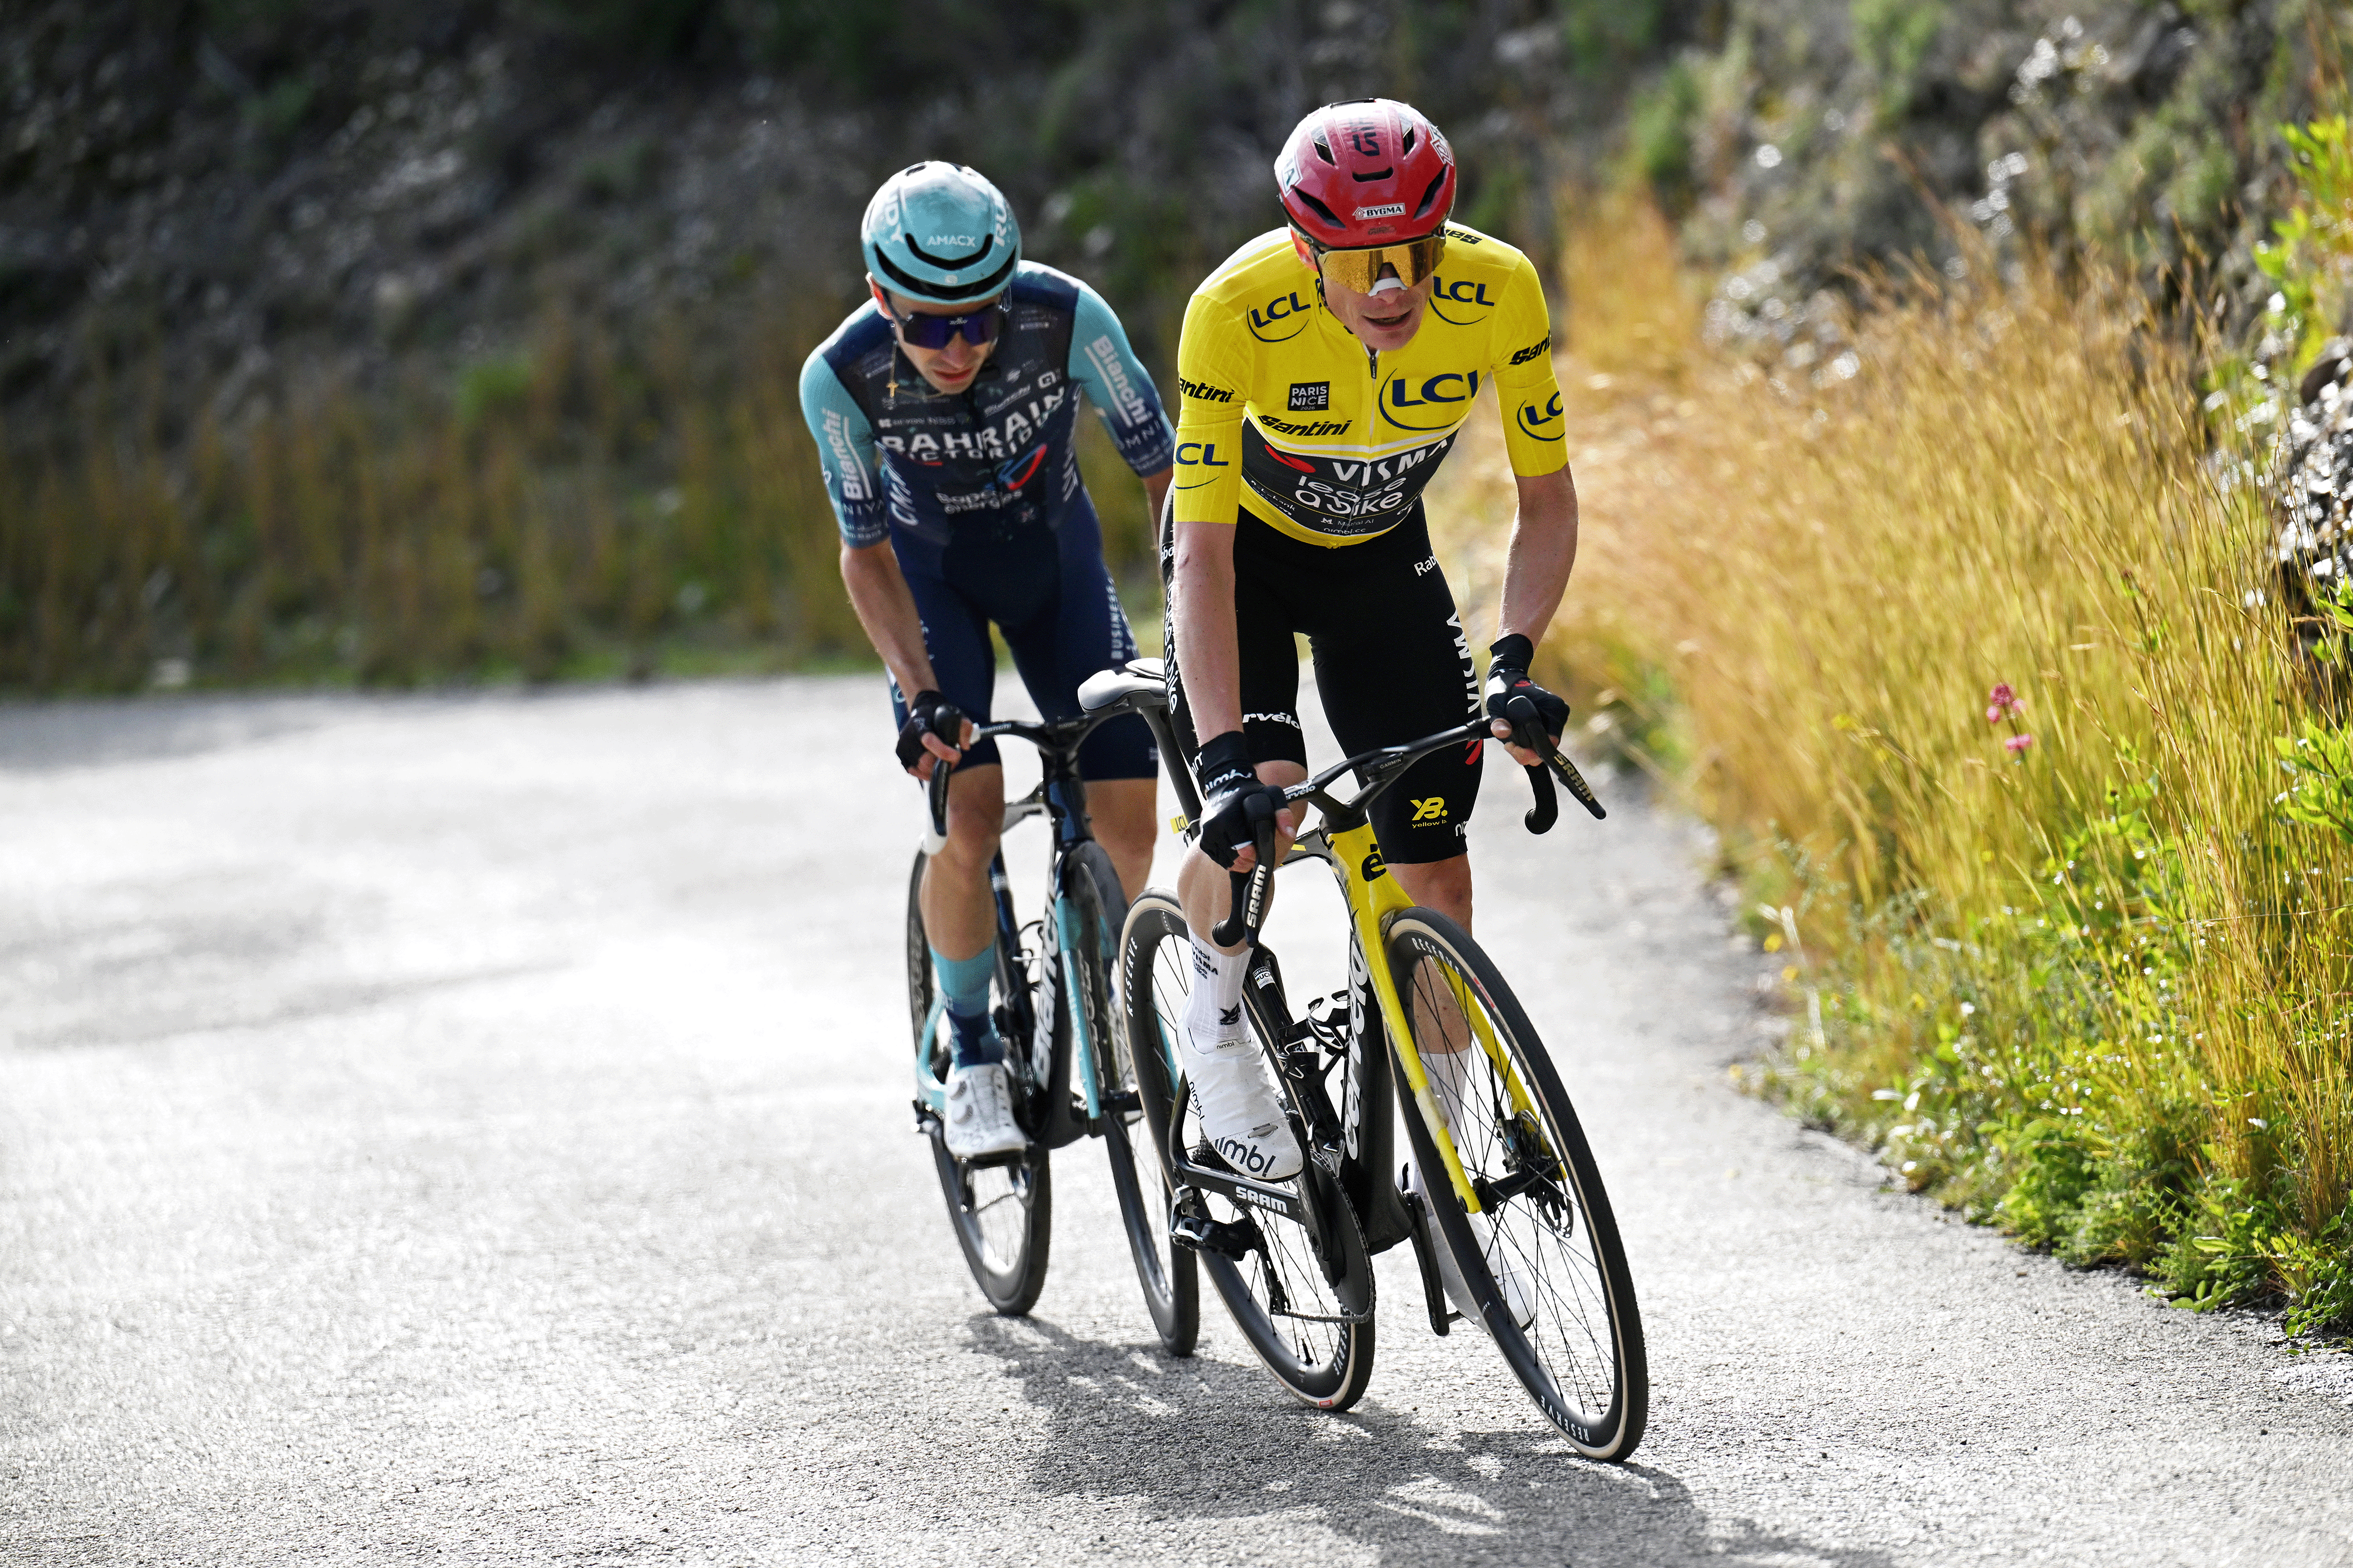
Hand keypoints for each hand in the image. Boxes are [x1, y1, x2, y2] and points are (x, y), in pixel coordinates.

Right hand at [896, 690, 969, 777]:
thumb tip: (965, 746)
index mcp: (919, 723)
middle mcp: (907, 736)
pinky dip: (926, 772)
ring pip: (921, 769)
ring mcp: (902, 747)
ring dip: (936, 769)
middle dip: (942, 763)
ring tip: (945, 760)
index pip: (928, 741)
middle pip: (925, 760)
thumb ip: (964, 727)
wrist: (924, 711)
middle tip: (954, 758)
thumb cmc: (940, 716)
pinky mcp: (901, 756)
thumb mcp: (955, 715)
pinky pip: (914, 772)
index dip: (943, 751)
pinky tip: (934, 764)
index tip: (957, 755)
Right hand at [1193, 731, 1291, 869]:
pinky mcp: (1204, 841)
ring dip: (1239, 861)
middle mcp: (1213, 826)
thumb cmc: (1249, 793)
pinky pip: (1219, 860)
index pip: (1242, 847)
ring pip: (1226, 861)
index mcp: (1228, 816)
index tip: (1258, 849)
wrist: (1226, 786)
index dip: (1253, 852)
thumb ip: (1282, 813)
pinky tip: (1237, 850)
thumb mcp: (1271, 795)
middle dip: (1248, 858)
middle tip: (1255, 851)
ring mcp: (1207, 835)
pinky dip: (1230, 859)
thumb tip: (1288, 834)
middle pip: (1235, 857)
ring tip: (1248, 850)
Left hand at [1483, 634, 1569, 766]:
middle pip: (1547, 746)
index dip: (1531, 751)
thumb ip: (1499, 720)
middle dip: (1527, 751)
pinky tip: (1516, 737)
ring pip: (1544, 745)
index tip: (1511, 747)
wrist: (1508, 677)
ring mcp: (1557, 717)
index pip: (1549, 741)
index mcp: (1552, 706)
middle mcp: (1559, 712)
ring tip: (1510, 740)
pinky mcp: (1551, 721)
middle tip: (1507, 745)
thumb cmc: (1502, 687)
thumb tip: (1502, 733)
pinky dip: (1529, 742)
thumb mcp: (1496, 703)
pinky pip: (1541, 740)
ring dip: (1527, 748)